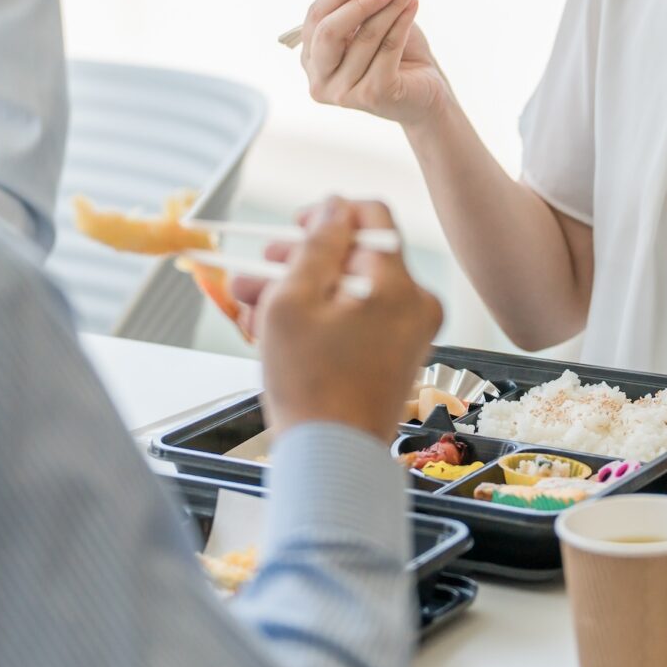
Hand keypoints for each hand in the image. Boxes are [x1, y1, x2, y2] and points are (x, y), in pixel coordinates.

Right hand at [238, 198, 443, 442]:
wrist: (332, 459)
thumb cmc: (311, 386)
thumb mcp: (295, 300)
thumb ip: (317, 244)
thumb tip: (335, 206)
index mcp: (397, 285)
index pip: (371, 216)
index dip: (327, 214)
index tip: (293, 228)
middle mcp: (415, 304)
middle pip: (355, 257)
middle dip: (299, 261)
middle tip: (257, 271)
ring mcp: (409, 333)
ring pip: (349, 291)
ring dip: (301, 293)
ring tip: (251, 309)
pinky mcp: (397, 356)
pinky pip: (356, 321)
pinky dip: (320, 321)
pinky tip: (275, 333)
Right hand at [299, 0, 446, 126]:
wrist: (425, 92)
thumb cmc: (395, 55)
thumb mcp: (369, 22)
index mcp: (311, 58)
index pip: (315, 17)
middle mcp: (320, 79)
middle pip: (329, 31)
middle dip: (359, 0)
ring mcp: (344, 92)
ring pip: (365, 37)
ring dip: (390, 6)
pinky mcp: (372, 96)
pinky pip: (387, 50)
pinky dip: (402, 22)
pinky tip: (413, 4)